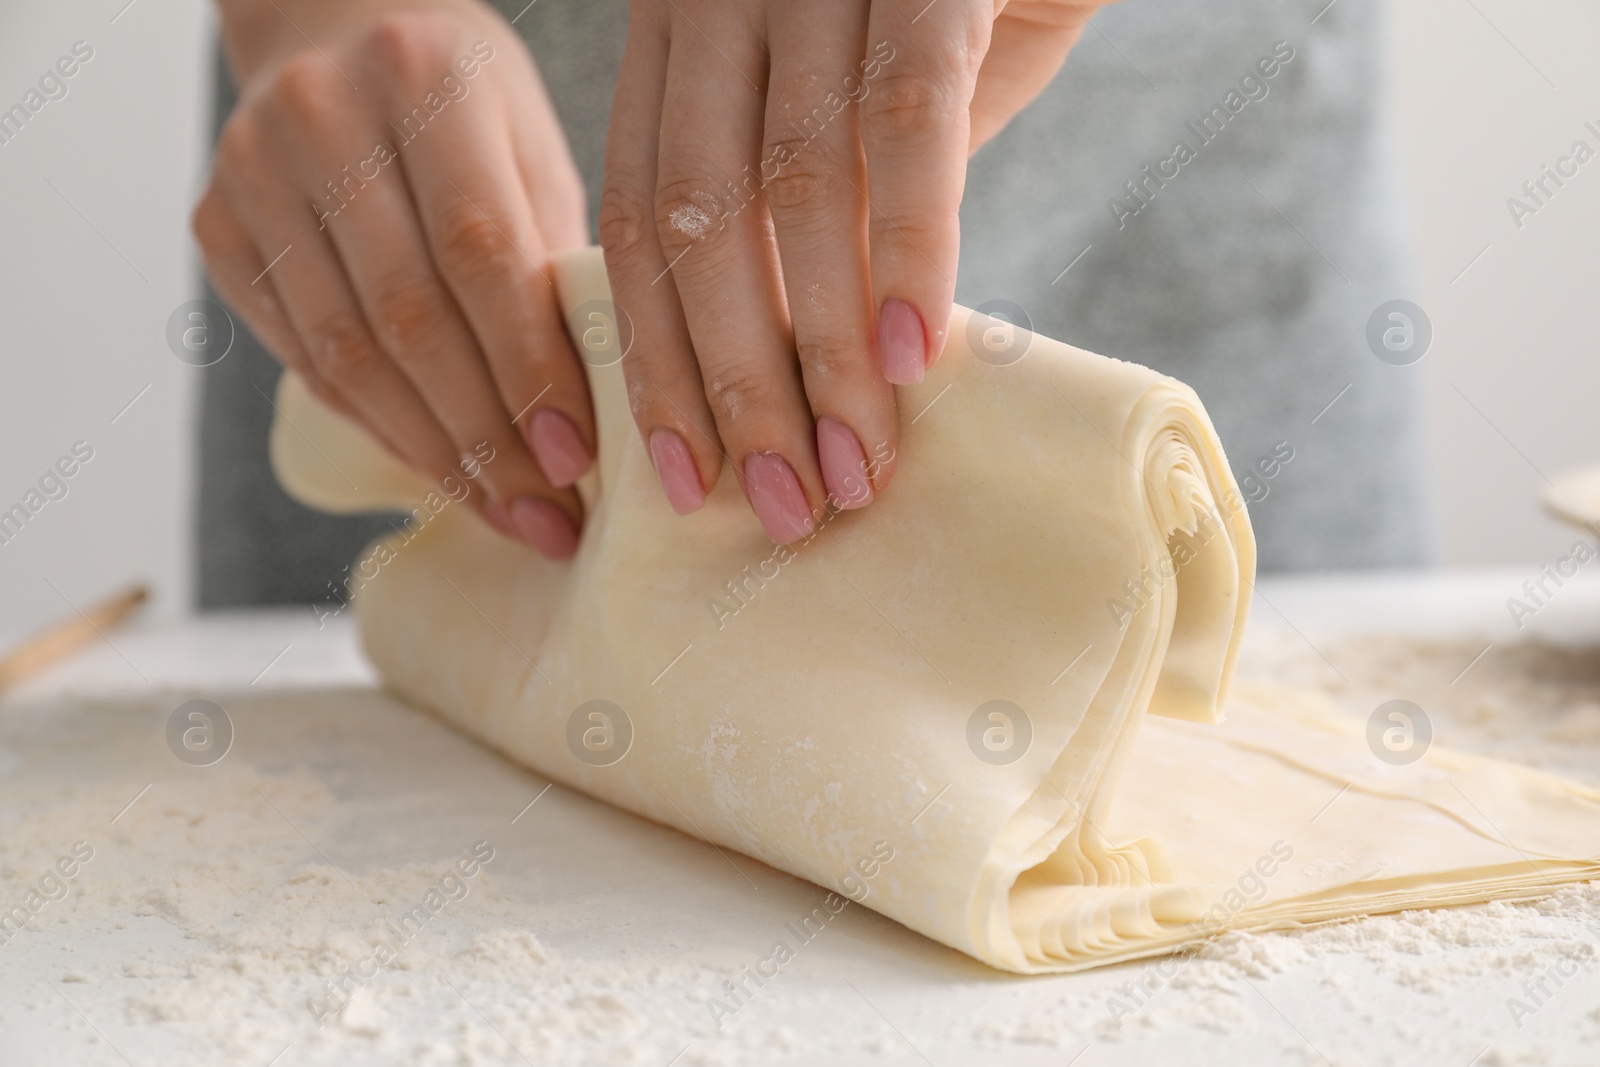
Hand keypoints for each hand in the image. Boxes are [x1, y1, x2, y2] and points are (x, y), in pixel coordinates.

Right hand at [195, 0, 592, 558]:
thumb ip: (550, 255)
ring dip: (434, 453)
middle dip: (486, 437)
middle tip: (549, 516)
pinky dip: (381, 426)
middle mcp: (321, 119)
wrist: (331, 28)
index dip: (528, 368)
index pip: (480, 252)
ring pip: (347, 354)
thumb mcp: (530, 144)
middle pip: (407, 317)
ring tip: (506, 514)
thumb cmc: (463, 97)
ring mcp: (252, 173)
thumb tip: (590, 408)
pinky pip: (305, 358)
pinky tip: (441, 470)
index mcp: (424, 78)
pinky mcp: (217, 227)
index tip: (575, 458)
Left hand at [600, 0, 1101, 541]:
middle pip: (697, 217)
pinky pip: (905, 123)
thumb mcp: (871, 102)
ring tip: (853, 465)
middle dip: (731, 382)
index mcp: (689, 30)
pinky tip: (911, 357)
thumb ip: (829, 206)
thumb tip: (813, 357)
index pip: (642, 213)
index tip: (679, 477)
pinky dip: (906, 248)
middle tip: (774, 505)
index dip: (652, 354)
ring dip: (817, 349)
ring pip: (791, 187)